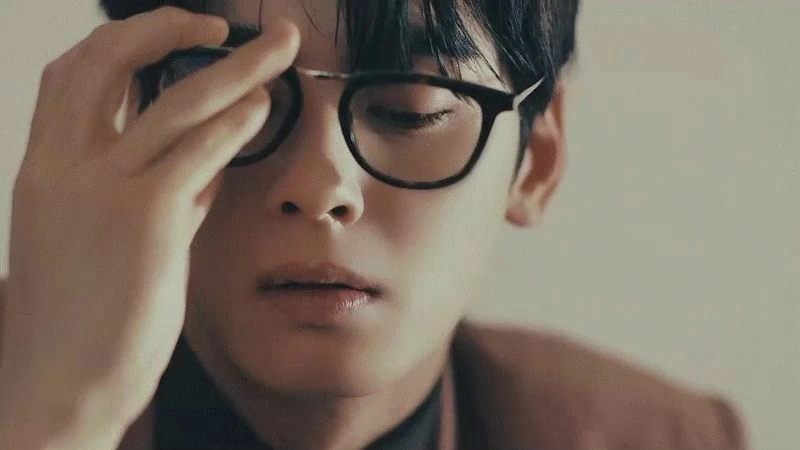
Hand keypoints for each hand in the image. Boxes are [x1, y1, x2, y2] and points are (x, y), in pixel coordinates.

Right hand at [0, 7, 298, 448]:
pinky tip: (263, 106)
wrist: (59, 385)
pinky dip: (235, 121)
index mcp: (44, 169)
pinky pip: (198, 151)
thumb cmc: (84, 319)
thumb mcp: (105, 244)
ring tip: (278, 48)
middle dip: (171, 28)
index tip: (175, 37)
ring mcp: (101, 189)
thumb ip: (159, 196)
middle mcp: (64, 167)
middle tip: (224, 24)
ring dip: (236, 66)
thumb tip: (209, 163)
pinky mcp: (144, 220)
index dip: (124, 42)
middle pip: (109, 60)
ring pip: (173, 100)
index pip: (71, 75)